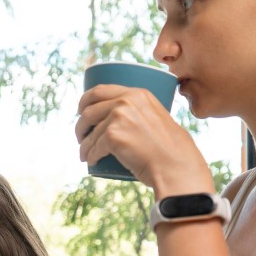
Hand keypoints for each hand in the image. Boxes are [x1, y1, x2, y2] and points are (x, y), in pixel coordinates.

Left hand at [75, 83, 212, 195]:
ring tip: (85, 154)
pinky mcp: (112, 136)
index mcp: (137, 94)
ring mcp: (118, 117)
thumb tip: (128, 123)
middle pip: (89, 109)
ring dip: (84, 145)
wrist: (175, 165)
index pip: (100, 90)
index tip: (81, 112)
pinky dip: (90, 156)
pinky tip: (90, 161)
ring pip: (91, 132)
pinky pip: (93, 147)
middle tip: (81, 136)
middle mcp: (126, 101)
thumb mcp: (158, 118)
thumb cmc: (171, 150)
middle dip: (80, 124)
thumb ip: (143, 114)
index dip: (85, 101)